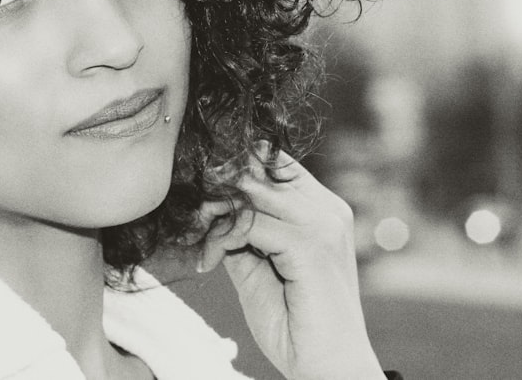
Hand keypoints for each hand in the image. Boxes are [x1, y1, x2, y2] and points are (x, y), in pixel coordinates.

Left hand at [198, 146, 384, 379]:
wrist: (327, 366)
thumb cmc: (296, 323)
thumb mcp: (260, 268)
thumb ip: (243, 234)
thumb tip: (210, 209)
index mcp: (323, 209)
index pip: (276, 162)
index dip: (236, 170)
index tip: (204, 198)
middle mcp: (327, 208)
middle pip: (261, 170)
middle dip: (219, 189)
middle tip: (194, 219)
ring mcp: (322, 224)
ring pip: (253, 191)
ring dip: (216, 212)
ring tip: (202, 241)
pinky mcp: (310, 245)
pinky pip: (250, 223)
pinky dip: (221, 238)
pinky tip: (210, 261)